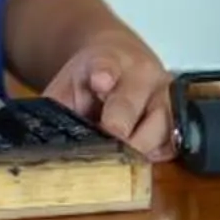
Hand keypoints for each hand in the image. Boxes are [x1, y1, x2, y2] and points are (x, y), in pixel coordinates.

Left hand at [44, 31, 173, 158]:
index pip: (106, 65)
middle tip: (108, 144)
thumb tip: (41, 145)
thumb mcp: (67, 86)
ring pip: (160, 126)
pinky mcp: (179, 116)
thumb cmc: (91, 79)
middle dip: (120, 126)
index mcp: (109, 60)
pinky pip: (172, 142)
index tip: (101, 81)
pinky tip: (139, 158)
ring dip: (139, 147)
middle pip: (133, 103)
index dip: (104, 74)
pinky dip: (156, 154)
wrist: (122, 59)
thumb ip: (58, 109)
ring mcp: (165, 95)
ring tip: (119, 160)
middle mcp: (143, 74)